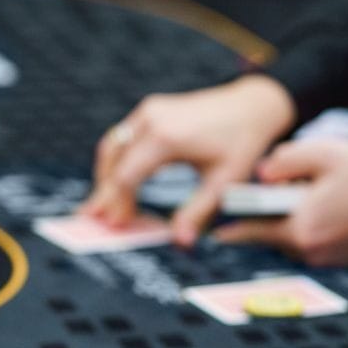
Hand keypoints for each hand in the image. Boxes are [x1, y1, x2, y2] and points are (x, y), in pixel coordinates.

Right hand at [80, 75, 294, 244]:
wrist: (252, 105)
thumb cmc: (242, 143)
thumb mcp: (224, 182)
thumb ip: (197, 212)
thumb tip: (180, 242)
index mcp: (166, 138)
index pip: (126, 176)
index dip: (117, 203)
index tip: (117, 224)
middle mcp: (151, 120)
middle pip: (113, 161)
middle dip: (104, 192)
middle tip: (95, 218)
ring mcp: (149, 111)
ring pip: (112, 145)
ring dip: (105, 175)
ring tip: (104, 203)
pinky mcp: (150, 109)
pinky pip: (122, 136)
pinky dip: (115, 159)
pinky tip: (118, 181)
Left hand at [213, 140, 347, 265]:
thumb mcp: (322, 154)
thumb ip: (283, 162)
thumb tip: (259, 174)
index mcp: (302, 228)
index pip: (256, 232)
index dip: (235, 230)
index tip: (217, 233)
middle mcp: (313, 251)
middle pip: (276, 235)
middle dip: (275, 215)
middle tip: (290, 191)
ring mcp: (331, 259)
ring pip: (296, 241)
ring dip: (296, 223)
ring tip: (315, 195)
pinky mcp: (346, 260)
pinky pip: (317, 246)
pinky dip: (315, 230)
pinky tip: (331, 208)